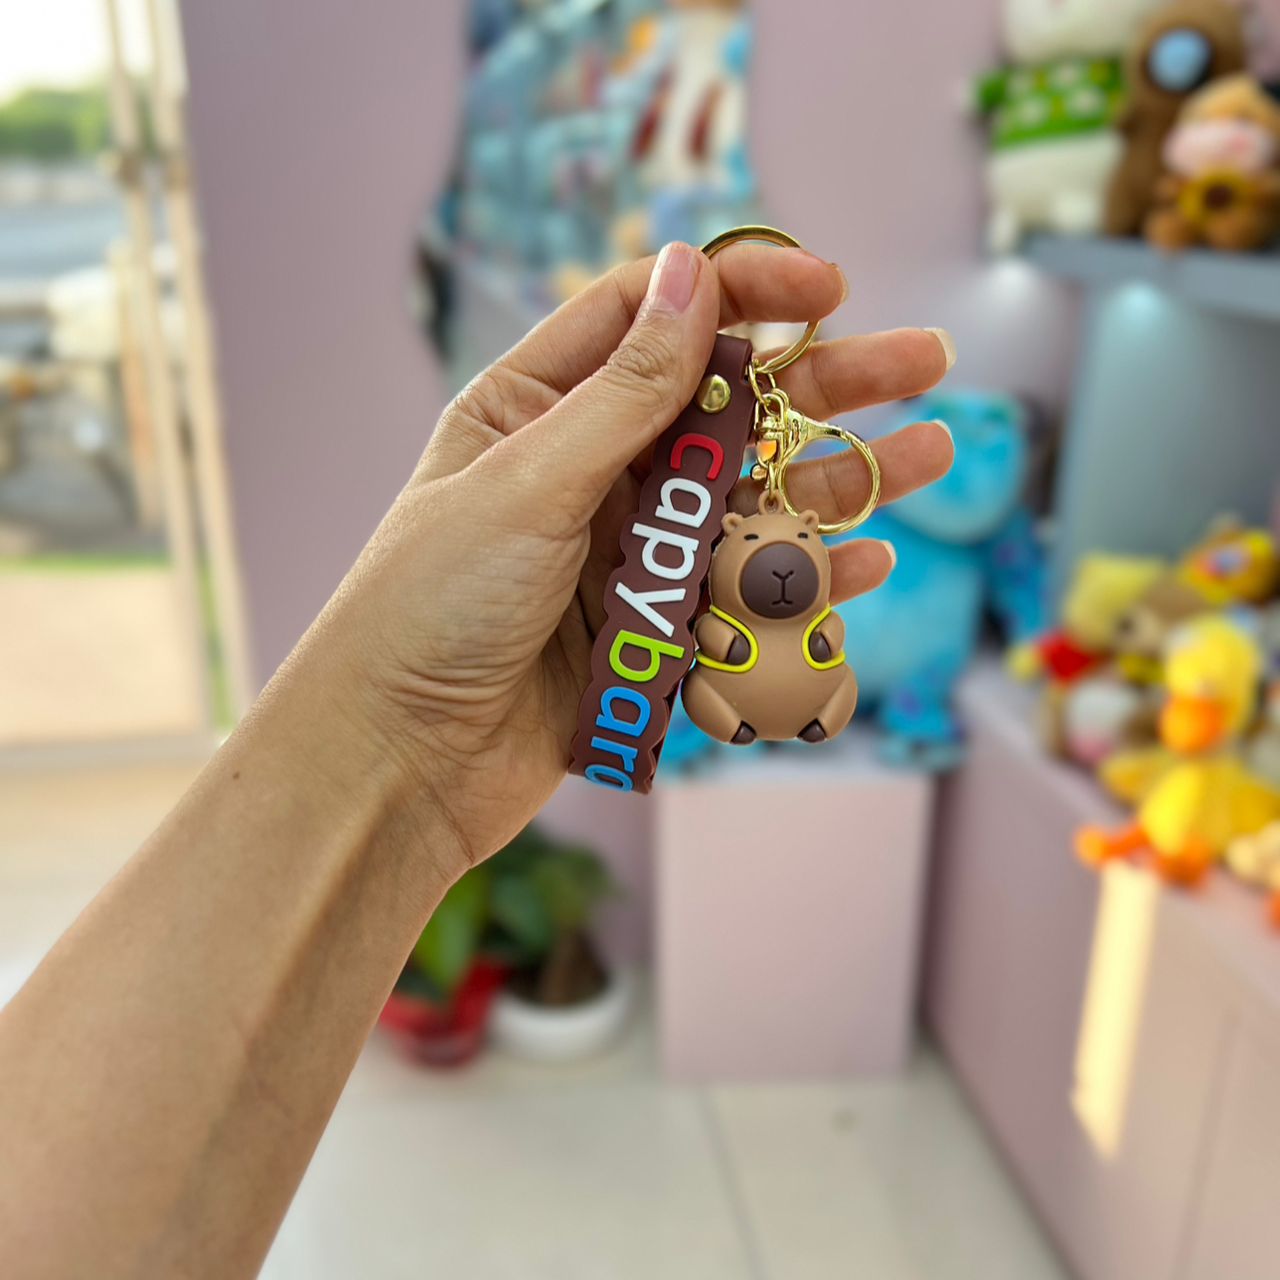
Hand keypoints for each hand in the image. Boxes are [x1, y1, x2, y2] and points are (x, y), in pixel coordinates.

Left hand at [309, 243, 954, 864]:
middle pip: (726, 411)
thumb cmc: (430, 606)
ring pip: (750, 504)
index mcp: (538, 409)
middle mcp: (590, 471)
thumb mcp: (528, 482)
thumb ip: (623, 392)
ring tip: (930, 454)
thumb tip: (691, 272)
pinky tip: (865, 561)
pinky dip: (799, 579)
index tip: (826, 287)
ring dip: (838, 482)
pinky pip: (741, 592)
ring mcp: (626, 553)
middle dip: (825, 386)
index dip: (741, 291)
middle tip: (922, 362)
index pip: (653, 319)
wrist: (399, 762)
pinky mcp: (651, 628)